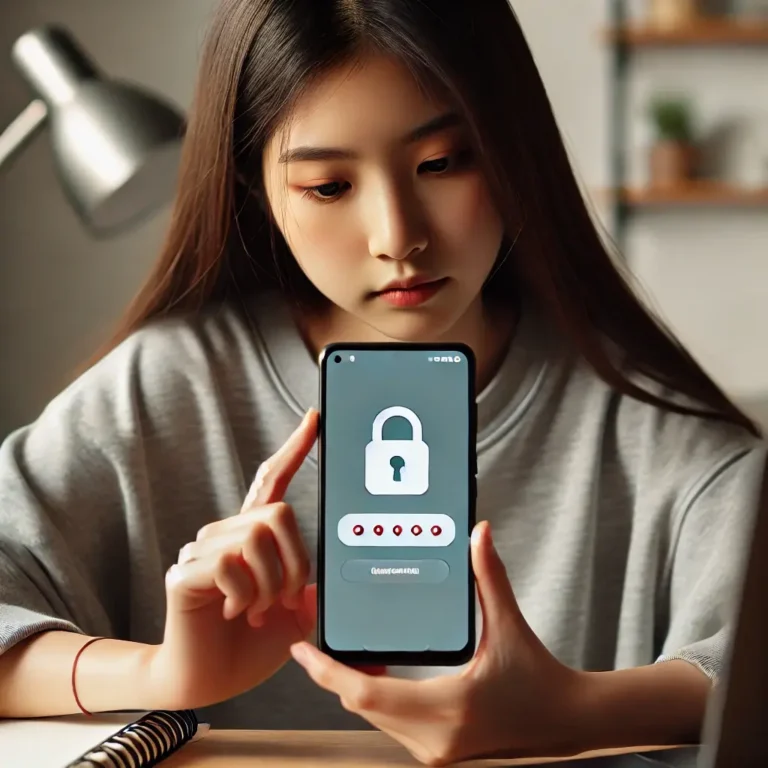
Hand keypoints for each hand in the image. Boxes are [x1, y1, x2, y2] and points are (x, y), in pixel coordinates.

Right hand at [145, 409, 318, 710]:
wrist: (209, 680)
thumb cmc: (250, 644)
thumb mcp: (296, 615)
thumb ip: (313, 591)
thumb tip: (338, 582)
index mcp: (253, 536)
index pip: (272, 480)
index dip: (295, 448)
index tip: (315, 419)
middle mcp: (226, 533)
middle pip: (279, 514)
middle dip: (295, 563)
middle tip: (283, 599)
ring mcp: (202, 549)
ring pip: (258, 538)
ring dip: (270, 585)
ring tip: (254, 609)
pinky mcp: (186, 572)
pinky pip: (232, 564)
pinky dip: (244, 596)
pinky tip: (230, 611)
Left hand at [290, 521, 583, 766]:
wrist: (566, 722)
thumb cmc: (540, 680)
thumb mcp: (510, 627)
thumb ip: (490, 577)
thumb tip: (479, 534)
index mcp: (446, 708)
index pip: (366, 694)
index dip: (327, 671)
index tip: (301, 651)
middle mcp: (434, 738)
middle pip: (361, 705)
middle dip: (334, 672)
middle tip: (315, 640)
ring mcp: (434, 750)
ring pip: (374, 718)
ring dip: (354, 686)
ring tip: (339, 651)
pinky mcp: (437, 749)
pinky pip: (390, 723)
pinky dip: (376, 698)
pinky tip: (376, 671)